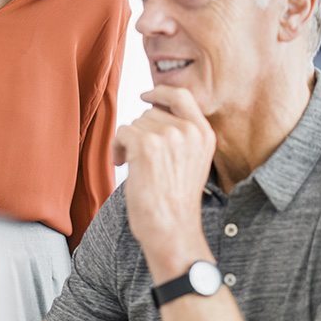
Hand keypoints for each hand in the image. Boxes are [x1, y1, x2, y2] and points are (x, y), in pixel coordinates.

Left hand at [112, 85, 216, 281]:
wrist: (171, 229)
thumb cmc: (175, 201)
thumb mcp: (192, 161)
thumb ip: (182, 135)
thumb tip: (152, 108)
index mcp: (204, 134)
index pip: (182, 96)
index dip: (161, 91)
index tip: (146, 95)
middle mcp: (189, 131)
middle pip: (151, 112)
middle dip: (139, 132)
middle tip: (139, 157)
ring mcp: (169, 136)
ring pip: (135, 123)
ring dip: (127, 142)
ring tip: (134, 166)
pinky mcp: (147, 145)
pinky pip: (122, 132)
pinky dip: (117, 148)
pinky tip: (122, 164)